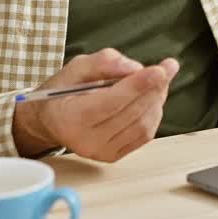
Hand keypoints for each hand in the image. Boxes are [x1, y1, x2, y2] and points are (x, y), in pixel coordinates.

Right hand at [12, 48, 178, 162]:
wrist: (50, 121)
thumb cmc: (62, 91)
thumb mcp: (76, 66)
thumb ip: (104, 62)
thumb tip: (135, 68)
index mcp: (71, 117)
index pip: (111, 102)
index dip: (138, 85)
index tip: (161, 69)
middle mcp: (85, 140)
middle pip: (131, 113)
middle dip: (154, 88)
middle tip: (168, 67)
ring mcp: (101, 152)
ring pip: (142, 125)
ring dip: (156, 100)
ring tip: (157, 81)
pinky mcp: (113, 156)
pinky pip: (143, 136)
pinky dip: (153, 114)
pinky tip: (151, 98)